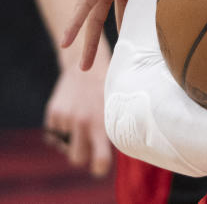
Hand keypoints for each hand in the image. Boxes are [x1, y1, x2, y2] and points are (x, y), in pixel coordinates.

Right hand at [43, 48, 112, 176]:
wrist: (86, 64)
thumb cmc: (108, 86)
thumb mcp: (117, 104)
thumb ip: (117, 126)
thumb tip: (127, 146)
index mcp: (101, 122)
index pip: (99, 158)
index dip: (100, 167)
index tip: (101, 167)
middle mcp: (81, 122)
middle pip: (77, 158)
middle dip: (84, 155)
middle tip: (91, 143)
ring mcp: (65, 118)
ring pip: (65, 146)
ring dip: (72, 140)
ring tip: (83, 120)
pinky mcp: (53, 113)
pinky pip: (54, 136)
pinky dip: (62, 131)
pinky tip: (72, 115)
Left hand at [60, 0, 165, 69]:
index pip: (131, 12)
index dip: (131, 30)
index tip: (135, 50)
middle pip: (109, 19)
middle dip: (105, 41)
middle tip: (105, 66)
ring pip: (94, 18)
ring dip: (88, 41)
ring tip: (84, 65)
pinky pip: (84, 6)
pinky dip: (75, 24)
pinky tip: (67, 41)